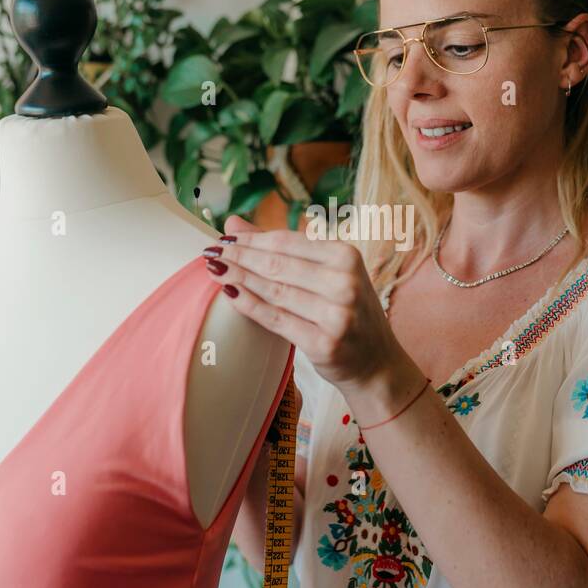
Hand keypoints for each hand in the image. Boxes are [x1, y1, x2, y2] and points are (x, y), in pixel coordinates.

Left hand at [202, 215, 422, 403]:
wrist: (376, 363)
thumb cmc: (347, 312)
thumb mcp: (327, 273)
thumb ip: (282, 248)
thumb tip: (233, 224)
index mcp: (347, 255)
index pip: (287, 241)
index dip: (251, 240)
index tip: (224, 239)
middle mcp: (345, 282)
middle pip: (278, 264)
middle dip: (239, 256)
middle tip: (210, 252)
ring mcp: (336, 314)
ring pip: (274, 290)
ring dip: (239, 278)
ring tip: (214, 270)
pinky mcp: (324, 343)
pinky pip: (276, 319)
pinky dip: (249, 306)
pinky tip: (229, 294)